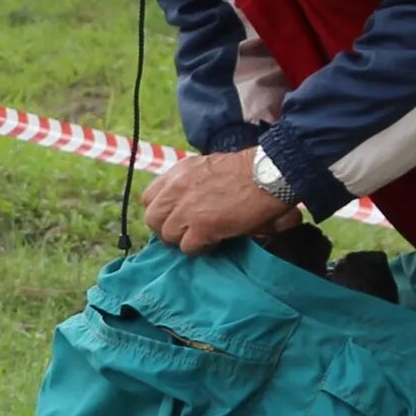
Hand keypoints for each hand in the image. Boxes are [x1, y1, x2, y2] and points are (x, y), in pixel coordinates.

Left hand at [141, 149, 299, 254]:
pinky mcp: (201, 227)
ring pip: (168, 235)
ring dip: (184, 240)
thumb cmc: (247, 170)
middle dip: (166, 229)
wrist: (266, 176)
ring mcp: (187, 208)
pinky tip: (214, 241)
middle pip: (153, 218)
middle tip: (185, 233)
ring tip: (203, 237)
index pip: (149, 197)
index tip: (174, 217)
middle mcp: (176, 188)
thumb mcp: (208, 167)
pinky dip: (200, 248)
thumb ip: (191, 182)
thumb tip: (186, 202)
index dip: (161, 211)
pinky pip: (187, 247)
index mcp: (178, 172)